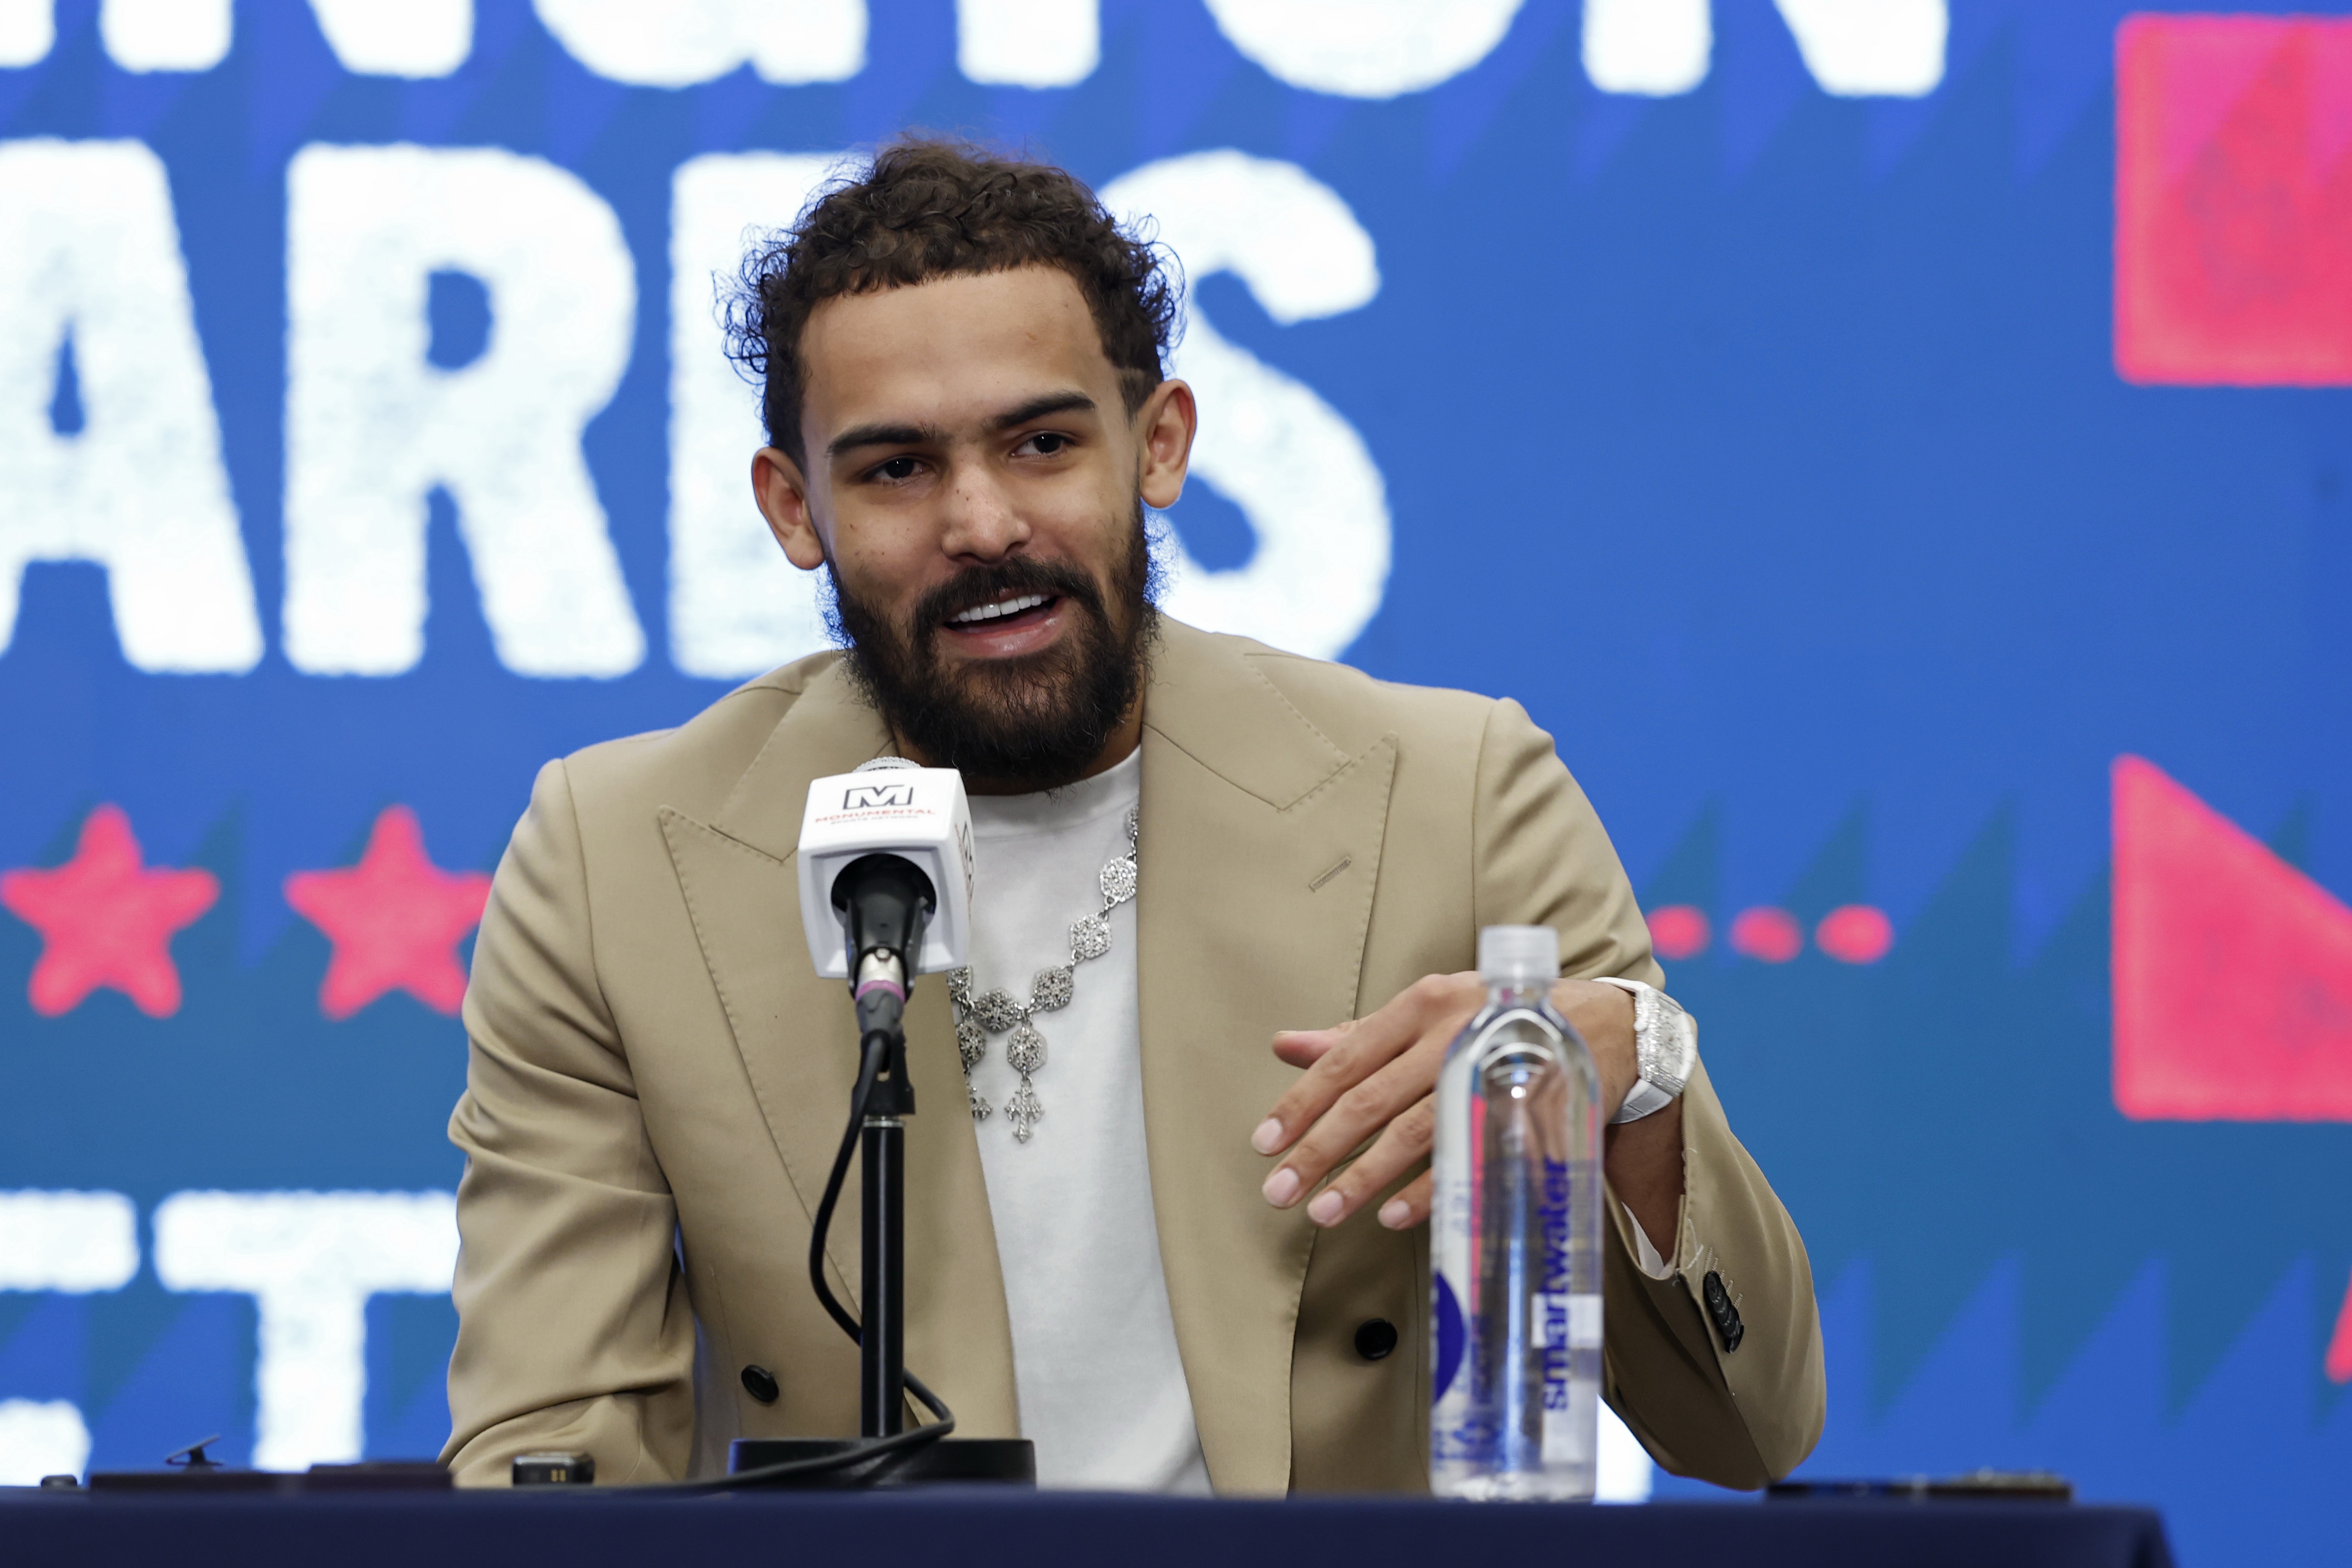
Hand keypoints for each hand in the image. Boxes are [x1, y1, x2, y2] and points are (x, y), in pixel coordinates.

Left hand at [1252, 973, 1639, 1230]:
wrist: (1602, 1025)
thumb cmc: (1495, 1021)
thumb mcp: (1425, 1016)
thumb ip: (1355, 1037)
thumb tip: (1286, 1045)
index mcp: (1420, 1004)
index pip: (1346, 1059)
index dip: (1301, 1103)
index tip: (1264, 1142)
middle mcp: (1451, 1032)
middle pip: (1371, 1098)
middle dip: (1320, 1149)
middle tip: (1280, 1190)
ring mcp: (1489, 1070)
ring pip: (1414, 1129)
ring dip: (1365, 1175)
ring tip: (1327, 1211)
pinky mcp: (1522, 1108)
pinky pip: (1467, 1154)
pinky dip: (1428, 1187)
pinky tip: (1392, 1214)